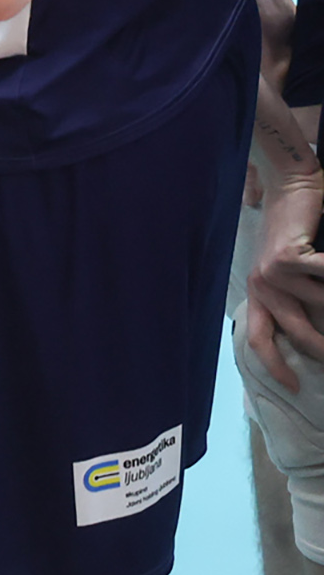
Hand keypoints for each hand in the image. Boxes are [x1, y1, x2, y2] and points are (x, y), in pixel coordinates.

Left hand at [248, 174, 323, 387]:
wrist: (293, 188)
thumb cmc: (299, 232)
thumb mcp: (292, 271)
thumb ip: (299, 300)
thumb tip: (316, 333)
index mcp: (258, 292)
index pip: (260, 339)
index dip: (276, 365)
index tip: (293, 386)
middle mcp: (261, 285)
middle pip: (300, 334)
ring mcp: (272, 273)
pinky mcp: (287, 258)